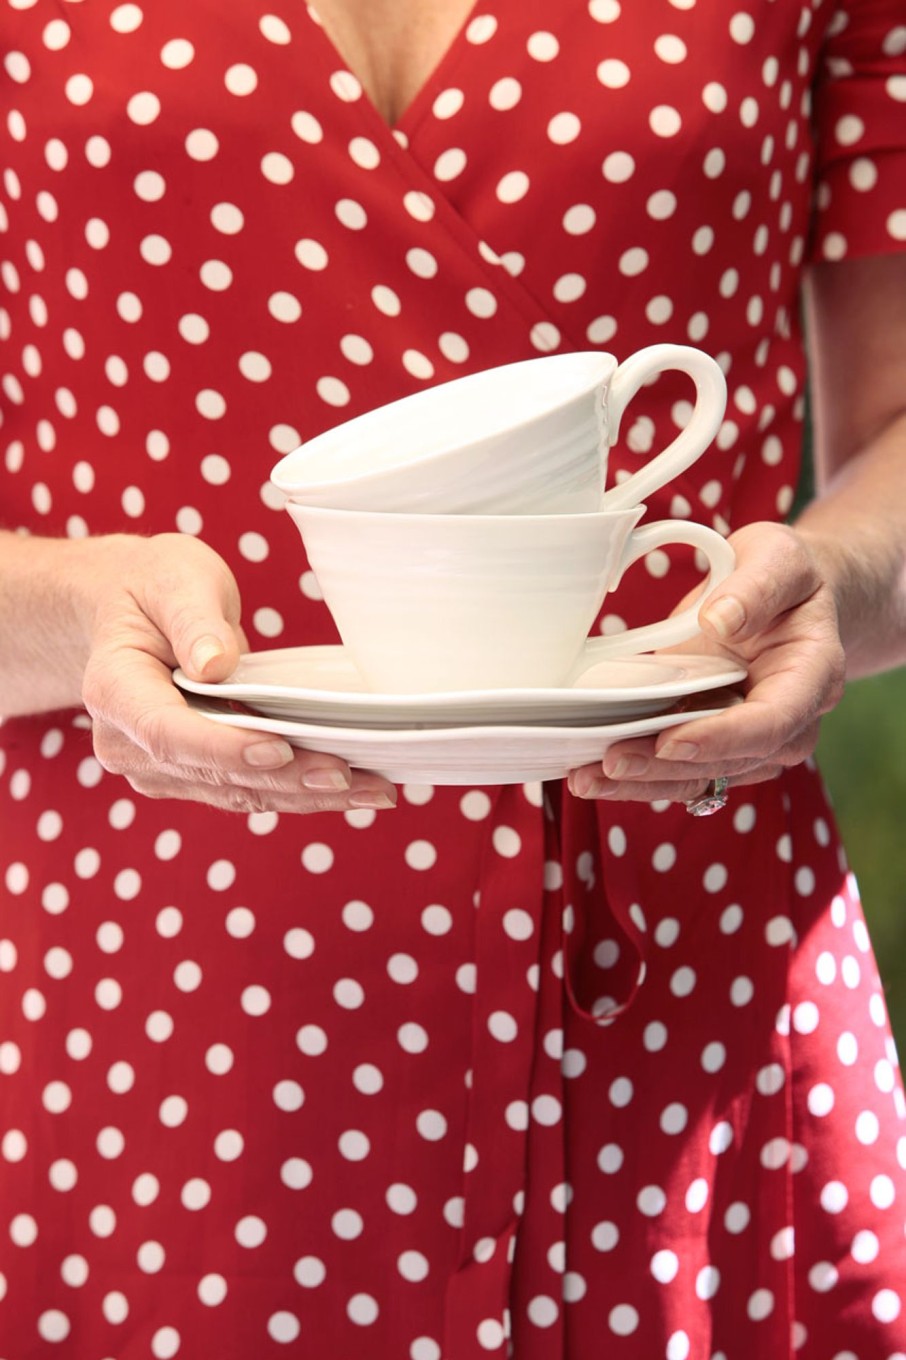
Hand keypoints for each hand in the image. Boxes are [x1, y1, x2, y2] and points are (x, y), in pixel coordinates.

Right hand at [81, 534, 397, 813]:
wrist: (129, 610)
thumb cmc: (153, 587)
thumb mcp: (174, 580)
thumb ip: (194, 620)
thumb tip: (215, 666)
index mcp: (115, 692)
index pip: (169, 733)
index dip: (226, 748)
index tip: (280, 749)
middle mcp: (129, 745)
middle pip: (214, 773)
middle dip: (287, 779)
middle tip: (352, 777)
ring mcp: (160, 768)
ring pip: (239, 792)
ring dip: (306, 796)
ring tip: (372, 790)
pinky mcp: (194, 775)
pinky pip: (249, 789)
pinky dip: (300, 791)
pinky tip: (352, 788)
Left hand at [567, 522, 846, 803]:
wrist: (787, 600)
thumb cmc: (785, 577)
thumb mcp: (778, 557)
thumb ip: (756, 587)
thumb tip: (721, 620)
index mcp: (813, 677)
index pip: (770, 723)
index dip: (720, 738)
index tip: (670, 740)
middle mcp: (788, 722)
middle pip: (727, 761)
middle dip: (665, 767)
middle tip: (610, 762)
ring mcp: (750, 740)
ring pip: (700, 778)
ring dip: (643, 783)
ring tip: (586, 778)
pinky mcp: (714, 742)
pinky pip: (681, 772)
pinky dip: (638, 776)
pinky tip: (592, 774)